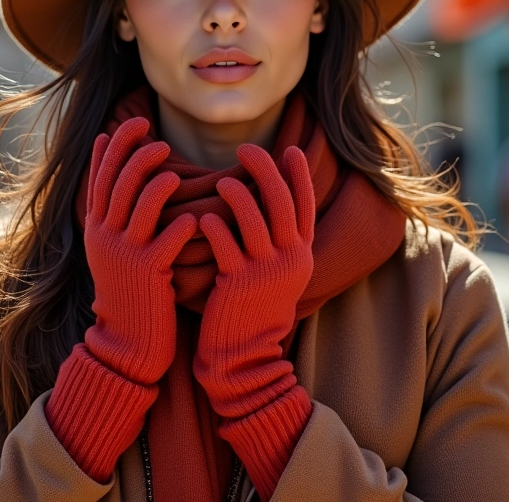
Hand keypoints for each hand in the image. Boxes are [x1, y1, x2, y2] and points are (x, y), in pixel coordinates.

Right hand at [83, 117, 196, 384]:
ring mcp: (126, 255)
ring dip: (158, 184)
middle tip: (160, 141)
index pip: (102, 175)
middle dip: (137, 155)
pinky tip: (194, 218)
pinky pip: (166, 240)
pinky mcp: (149, 274)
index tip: (138, 122)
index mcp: (97, 227)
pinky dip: (180, 225)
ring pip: (139, 206)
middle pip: (119, 184)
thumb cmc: (127, 286)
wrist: (128, 341)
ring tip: (174, 172)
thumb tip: (108, 159)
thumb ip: (111, 207)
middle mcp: (106, 237)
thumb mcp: (109, 245)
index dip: (118, 145)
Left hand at [194, 144, 314, 417]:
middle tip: (247, 149)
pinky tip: (203, 217)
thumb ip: (280, 243)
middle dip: (265, 170)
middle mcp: (289, 260)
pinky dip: (214, 225)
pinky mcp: (237, 284)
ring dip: (237, 193)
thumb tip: (271, 203)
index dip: (299, 175)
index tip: (291, 149)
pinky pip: (225, 243)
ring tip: (221, 181)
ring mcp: (265, 272)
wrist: (245, 359)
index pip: (306, 205)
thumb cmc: (255, 311)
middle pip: (281, 202)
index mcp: (301, 255)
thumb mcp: (280, 276)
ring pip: (254, 218)